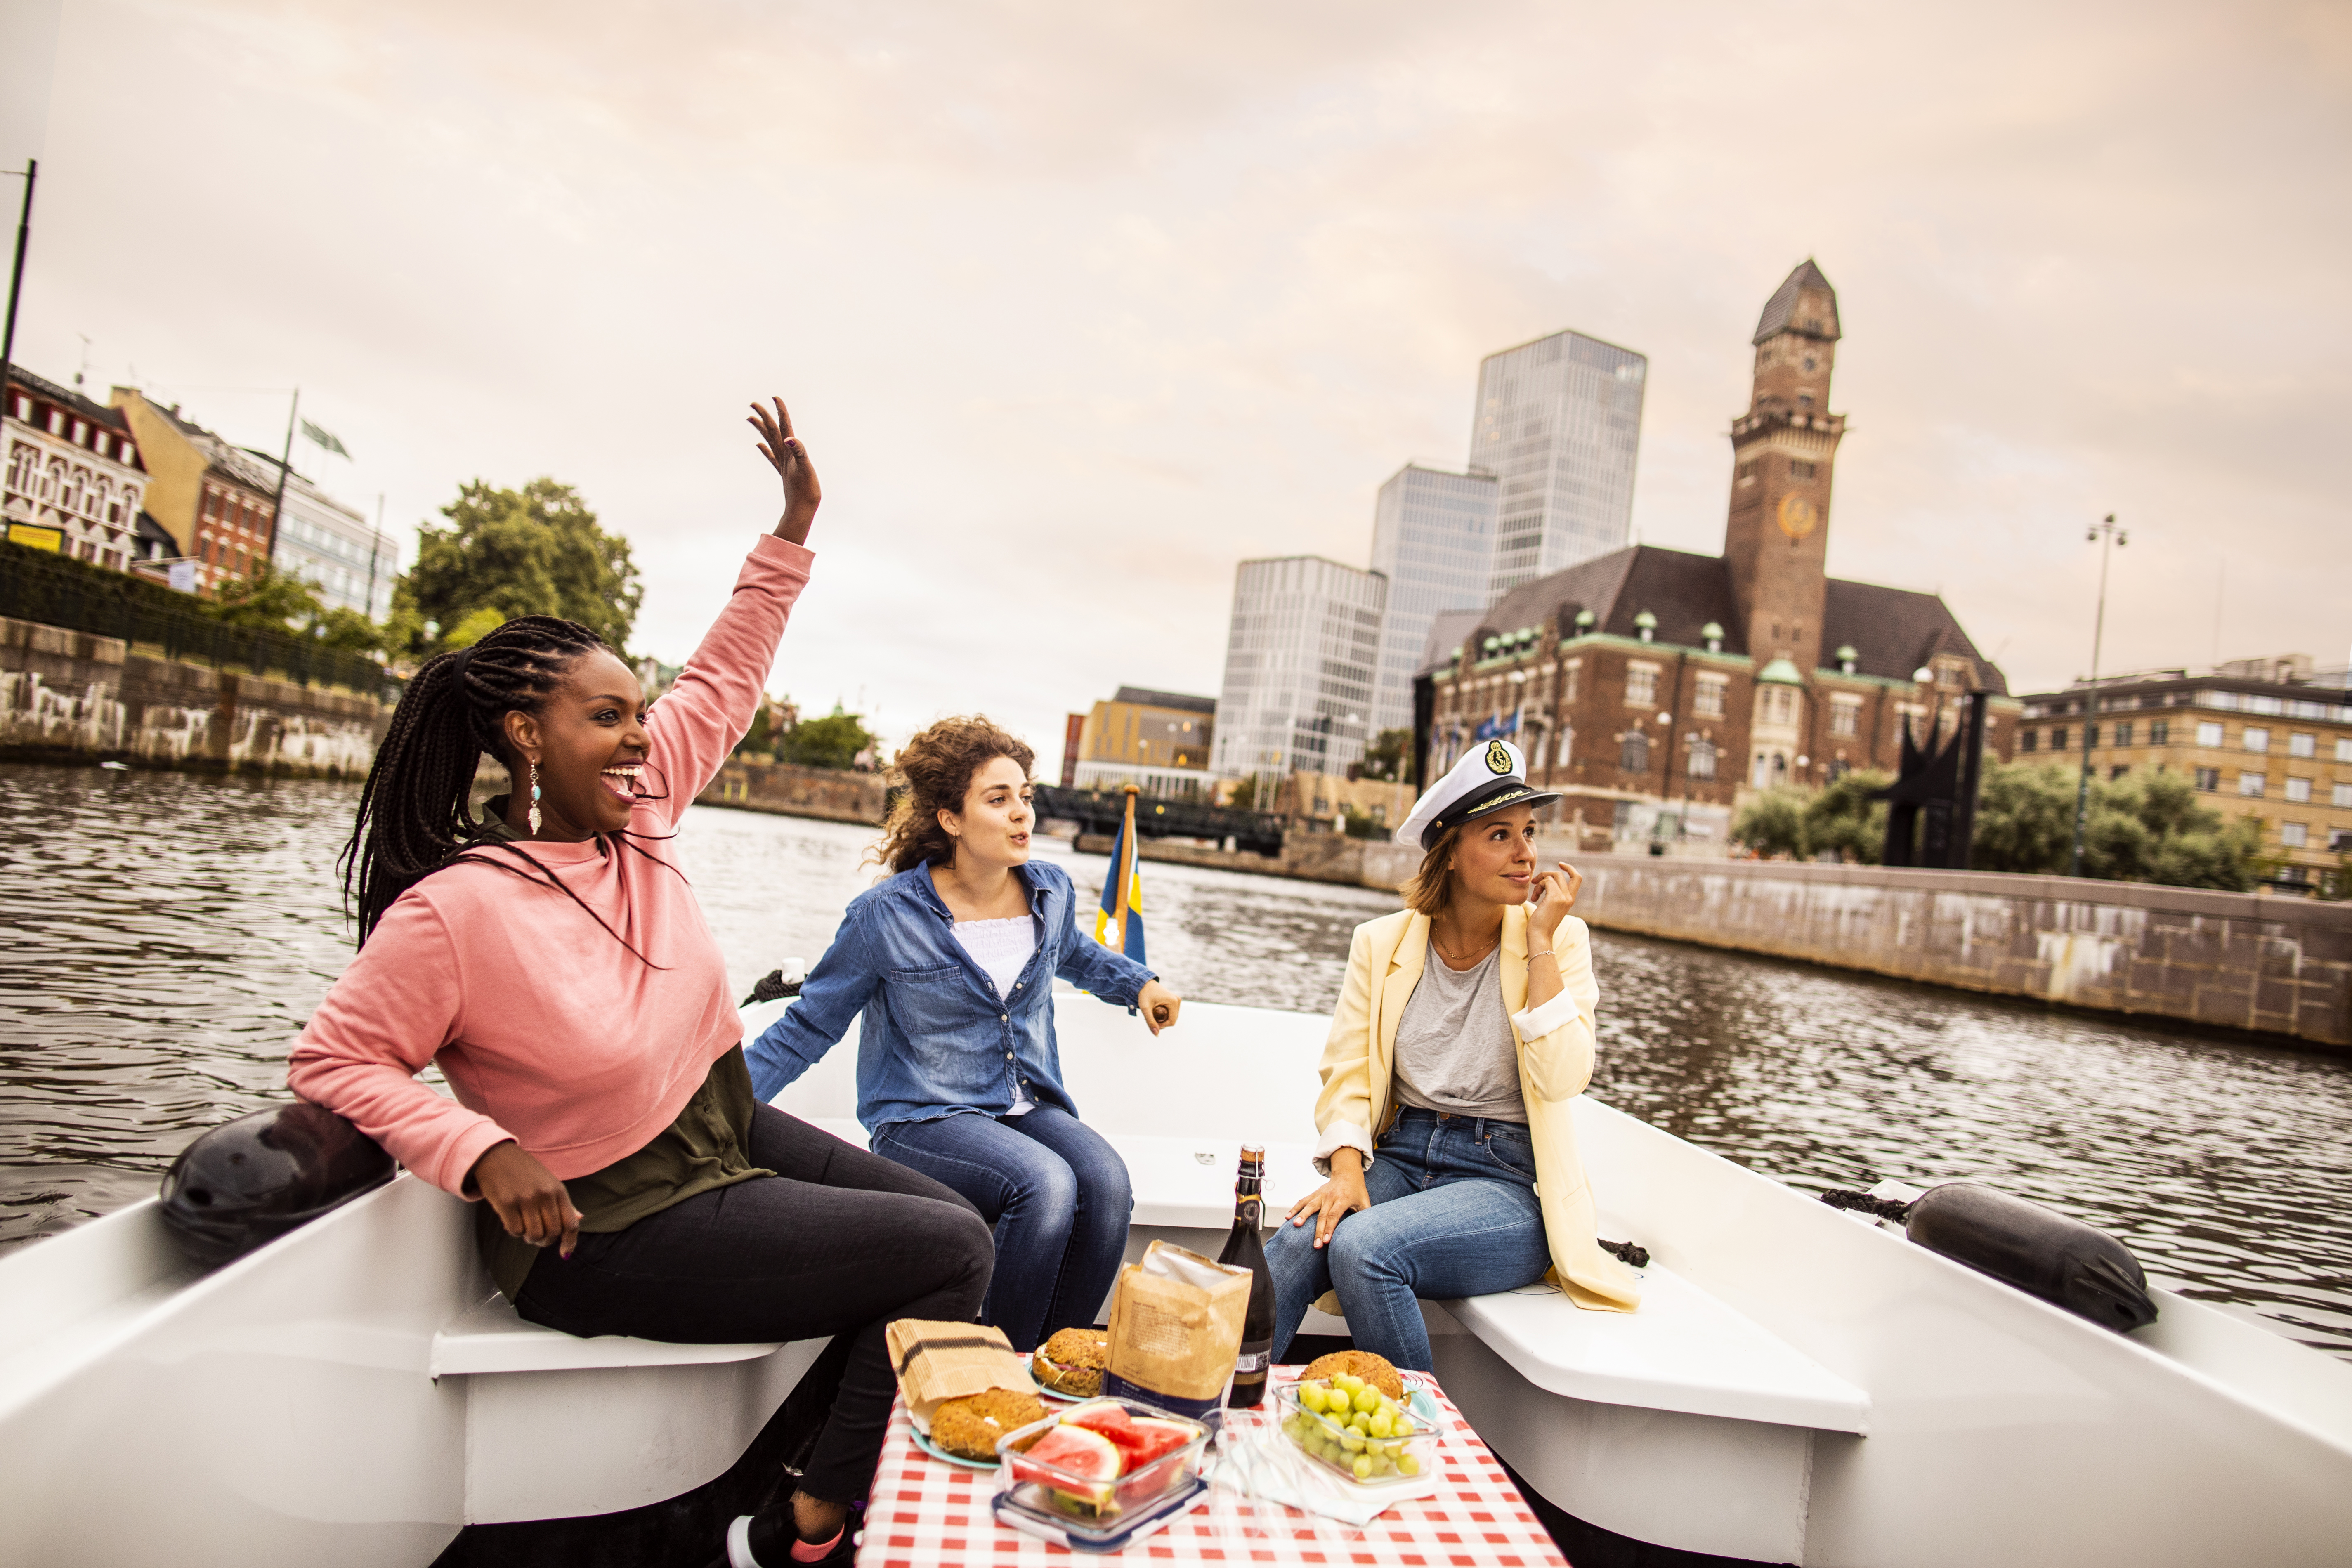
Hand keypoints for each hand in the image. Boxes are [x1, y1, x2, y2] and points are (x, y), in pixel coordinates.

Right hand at [470, 1141, 581, 1257]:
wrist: (497, 1156)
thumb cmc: (525, 1172)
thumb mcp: (549, 1182)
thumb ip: (563, 1203)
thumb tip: (579, 1219)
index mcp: (558, 1190)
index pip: (570, 1223)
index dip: (569, 1242)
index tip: (565, 1253)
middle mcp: (544, 1195)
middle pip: (552, 1232)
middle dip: (545, 1241)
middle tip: (537, 1237)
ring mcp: (525, 1198)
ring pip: (533, 1234)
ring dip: (529, 1237)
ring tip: (524, 1227)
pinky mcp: (506, 1203)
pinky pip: (515, 1231)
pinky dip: (514, 1231)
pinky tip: (511, 1220)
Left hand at [748, 396, 821, 544]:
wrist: (801, 511)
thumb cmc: (807, 491)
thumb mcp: (807, 469)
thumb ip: (799, 452)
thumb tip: (789, 439)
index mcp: (789, 452)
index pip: (783, 427)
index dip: (780, 411)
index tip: (774, 397)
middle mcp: (783, 456)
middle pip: (771, 431)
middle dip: (763, 416)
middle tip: (753, 403)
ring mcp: (782, 464)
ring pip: (769, 441)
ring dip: (761, 429)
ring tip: (751, 418)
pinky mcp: (783, 472)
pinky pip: (771, 457)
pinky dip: (764, 448)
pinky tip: (758, 445)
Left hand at [1137, 979, 1180, 1034]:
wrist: (1143, 982)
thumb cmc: (1144, 993)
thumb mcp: (1145, 1008)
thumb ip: (1150, 1021)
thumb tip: (1156, 1034)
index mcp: (1173, 1002)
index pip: (1172, 1022)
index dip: (1162, 1025)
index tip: (1152, 1021)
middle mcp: (1177, 1000)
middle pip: (1173, 1020)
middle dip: (1162, 1022)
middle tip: (1151, 1016)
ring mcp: (1176, 1000)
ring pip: (1172, 1017)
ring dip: (1163, 1018)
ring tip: (1153, 1012)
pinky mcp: (1174, 1000)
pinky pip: (1171, 1012)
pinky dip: (1164, 1014)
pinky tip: (1156, 1010)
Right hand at [1286, 1147, 1369, 1248]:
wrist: (1347, 1173)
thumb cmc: (1357, 1190)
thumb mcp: (1365, 1201)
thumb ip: (1366, 1215)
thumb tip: (1369, 1231)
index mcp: (1342, 1199)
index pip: (1334, 1215)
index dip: (1329, 1228)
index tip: (1326, 1241)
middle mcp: (1330, 1196)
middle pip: (1322, 1215)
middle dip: (1318, 1231)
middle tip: (1315, 1245)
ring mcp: (1321, 1194)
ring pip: (1310, 1206)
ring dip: (1302, 1216)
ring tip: (1296, 1225)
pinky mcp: (1315, 1194)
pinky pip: (1303, 1201)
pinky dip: (1295, 1208)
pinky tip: (1288, 1217)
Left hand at [1528, 860, 1582, 945]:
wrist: (1540, 936)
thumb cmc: (1541, 924)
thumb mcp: (1550, 907)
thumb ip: (1552, 896)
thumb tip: (1545, 882)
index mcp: (1570, 900)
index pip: (1577, 878)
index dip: (1570, 868)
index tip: (1560, 864)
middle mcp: (1569, 898)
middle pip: (1564, 874)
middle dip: (1548, 873)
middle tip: (1536, 881)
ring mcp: (1564, 898)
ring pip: (1554, 876)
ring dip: (1540, 881)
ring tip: (1534, 895)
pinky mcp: (1555, 898)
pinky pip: (1547, 881)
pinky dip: (1539, 886)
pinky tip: (1534, 898)